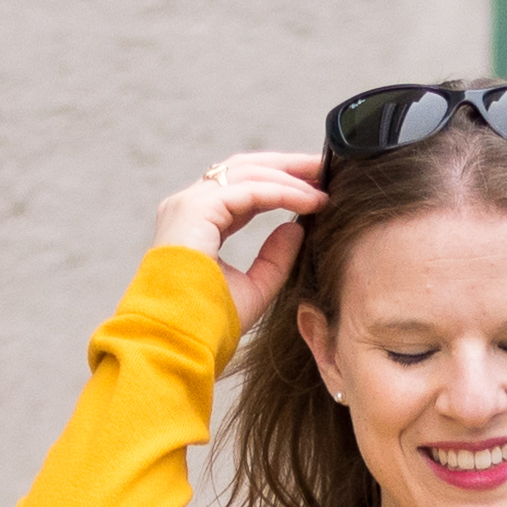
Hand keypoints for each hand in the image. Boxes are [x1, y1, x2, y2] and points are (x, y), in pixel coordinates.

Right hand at [149, 149, 325, 329]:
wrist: (181, 340)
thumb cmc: (210, 323)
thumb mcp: (254, 288)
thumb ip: (274, 258)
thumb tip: (296, 227)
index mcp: (196, 224)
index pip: (241, 188)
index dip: (280, 182)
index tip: (316, 186)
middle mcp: (187, 207)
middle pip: (244, 169)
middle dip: (288, 166)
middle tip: (324, 167)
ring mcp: (187, 205)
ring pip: (247, 173)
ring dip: (290, 175)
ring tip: (324, 180)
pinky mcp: (195, 209)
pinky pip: (249, 190)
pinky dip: (283, 192)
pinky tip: (311, 201)